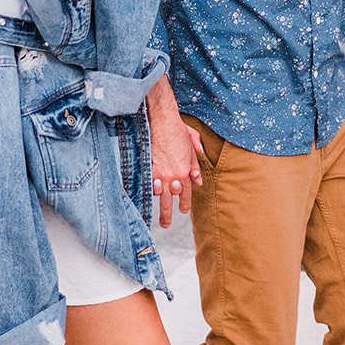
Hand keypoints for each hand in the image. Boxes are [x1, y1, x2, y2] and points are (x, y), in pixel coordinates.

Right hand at [149, 109, 203, 227]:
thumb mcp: (193, 145)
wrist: (162, 120)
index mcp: (186, 171)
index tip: (183, 210)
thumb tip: (198, 181)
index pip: (187, 193)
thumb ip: (196, 164)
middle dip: (169, 214)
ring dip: (159, 210)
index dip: (185, 203)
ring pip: (160, 197)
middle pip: (171, 201)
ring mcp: (159, 173)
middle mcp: (173, 175)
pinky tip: (146, 202)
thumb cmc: (178, 130)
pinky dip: (147, 193)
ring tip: (158, 221)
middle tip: (167, 224)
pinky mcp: (148, 168)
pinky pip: (147, 185)